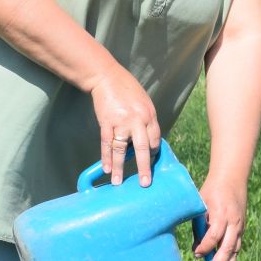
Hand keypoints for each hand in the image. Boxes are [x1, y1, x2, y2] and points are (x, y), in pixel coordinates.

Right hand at [91, 64, 158, 186]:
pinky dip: (106, 157)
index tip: (150, 162)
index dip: (153, 152)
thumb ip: (145, 120)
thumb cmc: (126, 88)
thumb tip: (146, 138)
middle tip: (145, 183)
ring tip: (118, 182)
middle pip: (143, 148)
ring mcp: (121, 121)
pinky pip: (107, 144)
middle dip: (144, 167)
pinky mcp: (106, 122)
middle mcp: (138, 119)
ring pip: (121, 149)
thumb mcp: (143, 102)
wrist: (106, 77)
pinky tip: (106, 168)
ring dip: (120, 167)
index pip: (155, 139)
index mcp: (149, 115)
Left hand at [193, 171, 247, 260]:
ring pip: (235, 251)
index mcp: (222, 213)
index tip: (196, 255)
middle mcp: (234, 222)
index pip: (214, 234)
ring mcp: (240, 227)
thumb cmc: (211, 191)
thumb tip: (196, 249)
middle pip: (227, 247)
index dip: (206, 246)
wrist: (231, 179)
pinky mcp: (241, 230)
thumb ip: (199, 225)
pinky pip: (236, 248)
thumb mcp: (201, 204)